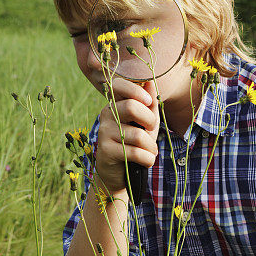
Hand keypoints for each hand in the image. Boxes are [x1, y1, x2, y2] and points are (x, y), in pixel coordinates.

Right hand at [95, 79, 159, 194]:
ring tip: (150, 151)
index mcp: (116, 104)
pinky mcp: (105, 150)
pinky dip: (147, 159)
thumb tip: (150, 81)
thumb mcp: (146, 123)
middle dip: (150, 121)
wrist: (119, 173)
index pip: (118, 85)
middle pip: (132, 107)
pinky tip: (145, 161)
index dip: (135, 90)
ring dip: (151, 147)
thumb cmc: (134, 144)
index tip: (148, 101)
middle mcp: (106, 114)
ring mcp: (104, 131)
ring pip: (138, 135)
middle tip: (151, 131)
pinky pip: (135, 152)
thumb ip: (150, 104)